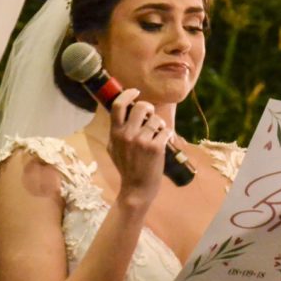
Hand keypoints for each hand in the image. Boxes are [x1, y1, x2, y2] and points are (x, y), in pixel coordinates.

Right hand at [108, 89, 171, 211]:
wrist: (136, 188)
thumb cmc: (126, 167)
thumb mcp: (113, 148)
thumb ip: (117, 131)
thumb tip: (124, 112)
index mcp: (115, 133)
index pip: (118, 105)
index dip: (128, 94)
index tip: (135, 92)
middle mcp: (127, 135)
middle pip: (141, 106)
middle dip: (149, 108)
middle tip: (150, 114)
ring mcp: (142, 141)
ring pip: (156, 119)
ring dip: (159, 124)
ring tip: (157, 133)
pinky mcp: (156, 148)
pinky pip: (166, 131)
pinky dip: (167, 135)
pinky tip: (164, 142)